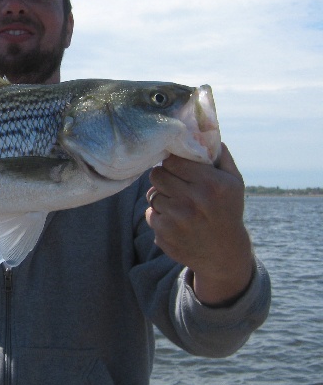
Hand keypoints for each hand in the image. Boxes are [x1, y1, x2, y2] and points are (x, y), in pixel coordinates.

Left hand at [145, 143, 254, 305]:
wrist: (223, 254)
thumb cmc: (227, 210)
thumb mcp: (234, 182)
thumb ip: (220, 155)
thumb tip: (205, 131)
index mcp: (212, 184)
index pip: (173, 160)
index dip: (172, 162)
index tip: (176, 167)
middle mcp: (194, 201)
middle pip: (157, 175)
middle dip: (164, 177)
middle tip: (174, 184)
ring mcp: (177, 219)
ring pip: (152, 194)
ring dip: (161, 196)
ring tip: (178, 204)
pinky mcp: (164, 233)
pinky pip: (149, 212)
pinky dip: (158, 214)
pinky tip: (175, 220)